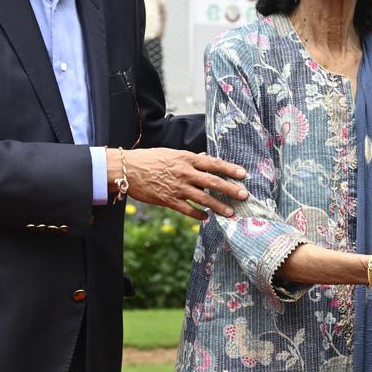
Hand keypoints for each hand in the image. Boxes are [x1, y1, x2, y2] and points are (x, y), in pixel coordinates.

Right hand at [117, 148, 246, 219]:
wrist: (127, 170)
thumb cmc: (149, 159)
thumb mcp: (171, 154)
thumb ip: (190, 158)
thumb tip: (206, 157)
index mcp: (186, 159)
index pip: (213, 163)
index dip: (229, 169)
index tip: (243, 174)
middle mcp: (185, 173)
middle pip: (213, 182)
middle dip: (231, 189)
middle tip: (244, 195)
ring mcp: (177, 188)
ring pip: (203, 199)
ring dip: (219, 206)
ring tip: (231, 212)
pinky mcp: (168, 200)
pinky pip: (188, 210)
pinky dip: (199, 215)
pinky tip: (206, 218)